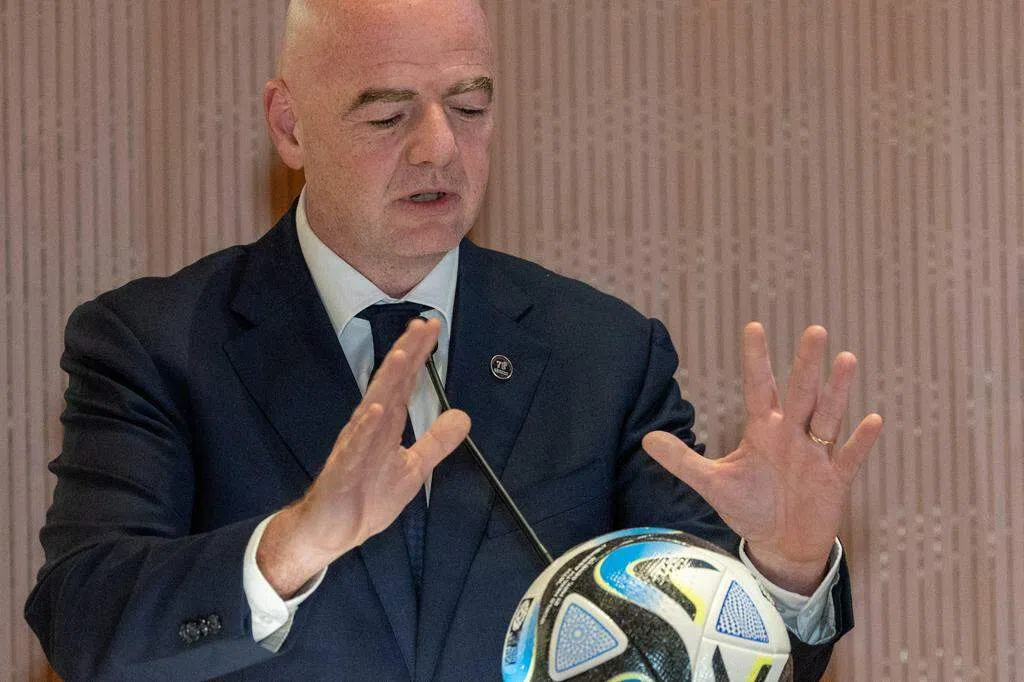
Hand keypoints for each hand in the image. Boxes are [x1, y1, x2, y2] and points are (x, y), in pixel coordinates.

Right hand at [257, 317, 470, 596]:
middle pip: (390, 383)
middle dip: (406, 353)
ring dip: (387, 381)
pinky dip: (366, 429)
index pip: (405, 382)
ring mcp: (356, 447)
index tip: (432, 326)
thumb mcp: (414, 467)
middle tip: (422, 325)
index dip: (418, 354)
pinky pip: (356, 448)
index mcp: (386, 424)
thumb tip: (463, 416)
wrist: (332, 530)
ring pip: (373, 407)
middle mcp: (370, 427)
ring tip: (403, 355)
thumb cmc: (367, 496)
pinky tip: (376, 410)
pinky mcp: (344, 470)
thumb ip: (436, 441)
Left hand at [643, 323, 882, 594]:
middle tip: (815, 330)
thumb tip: (646, 439)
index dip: (755, 360)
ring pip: (828, 416)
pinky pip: (850, 456)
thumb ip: (683, 460)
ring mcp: (816, 454)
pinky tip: (873, 420)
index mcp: (763, 429)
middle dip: (805, 364)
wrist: (780, 544)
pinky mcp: (836, 478)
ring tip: (846, 359)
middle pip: (800, 393)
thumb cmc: (750, 506)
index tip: (753, 327)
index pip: (758, 387)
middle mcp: (792, 434)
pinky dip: (861, 440)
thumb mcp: (713, 484)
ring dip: (837, 391)